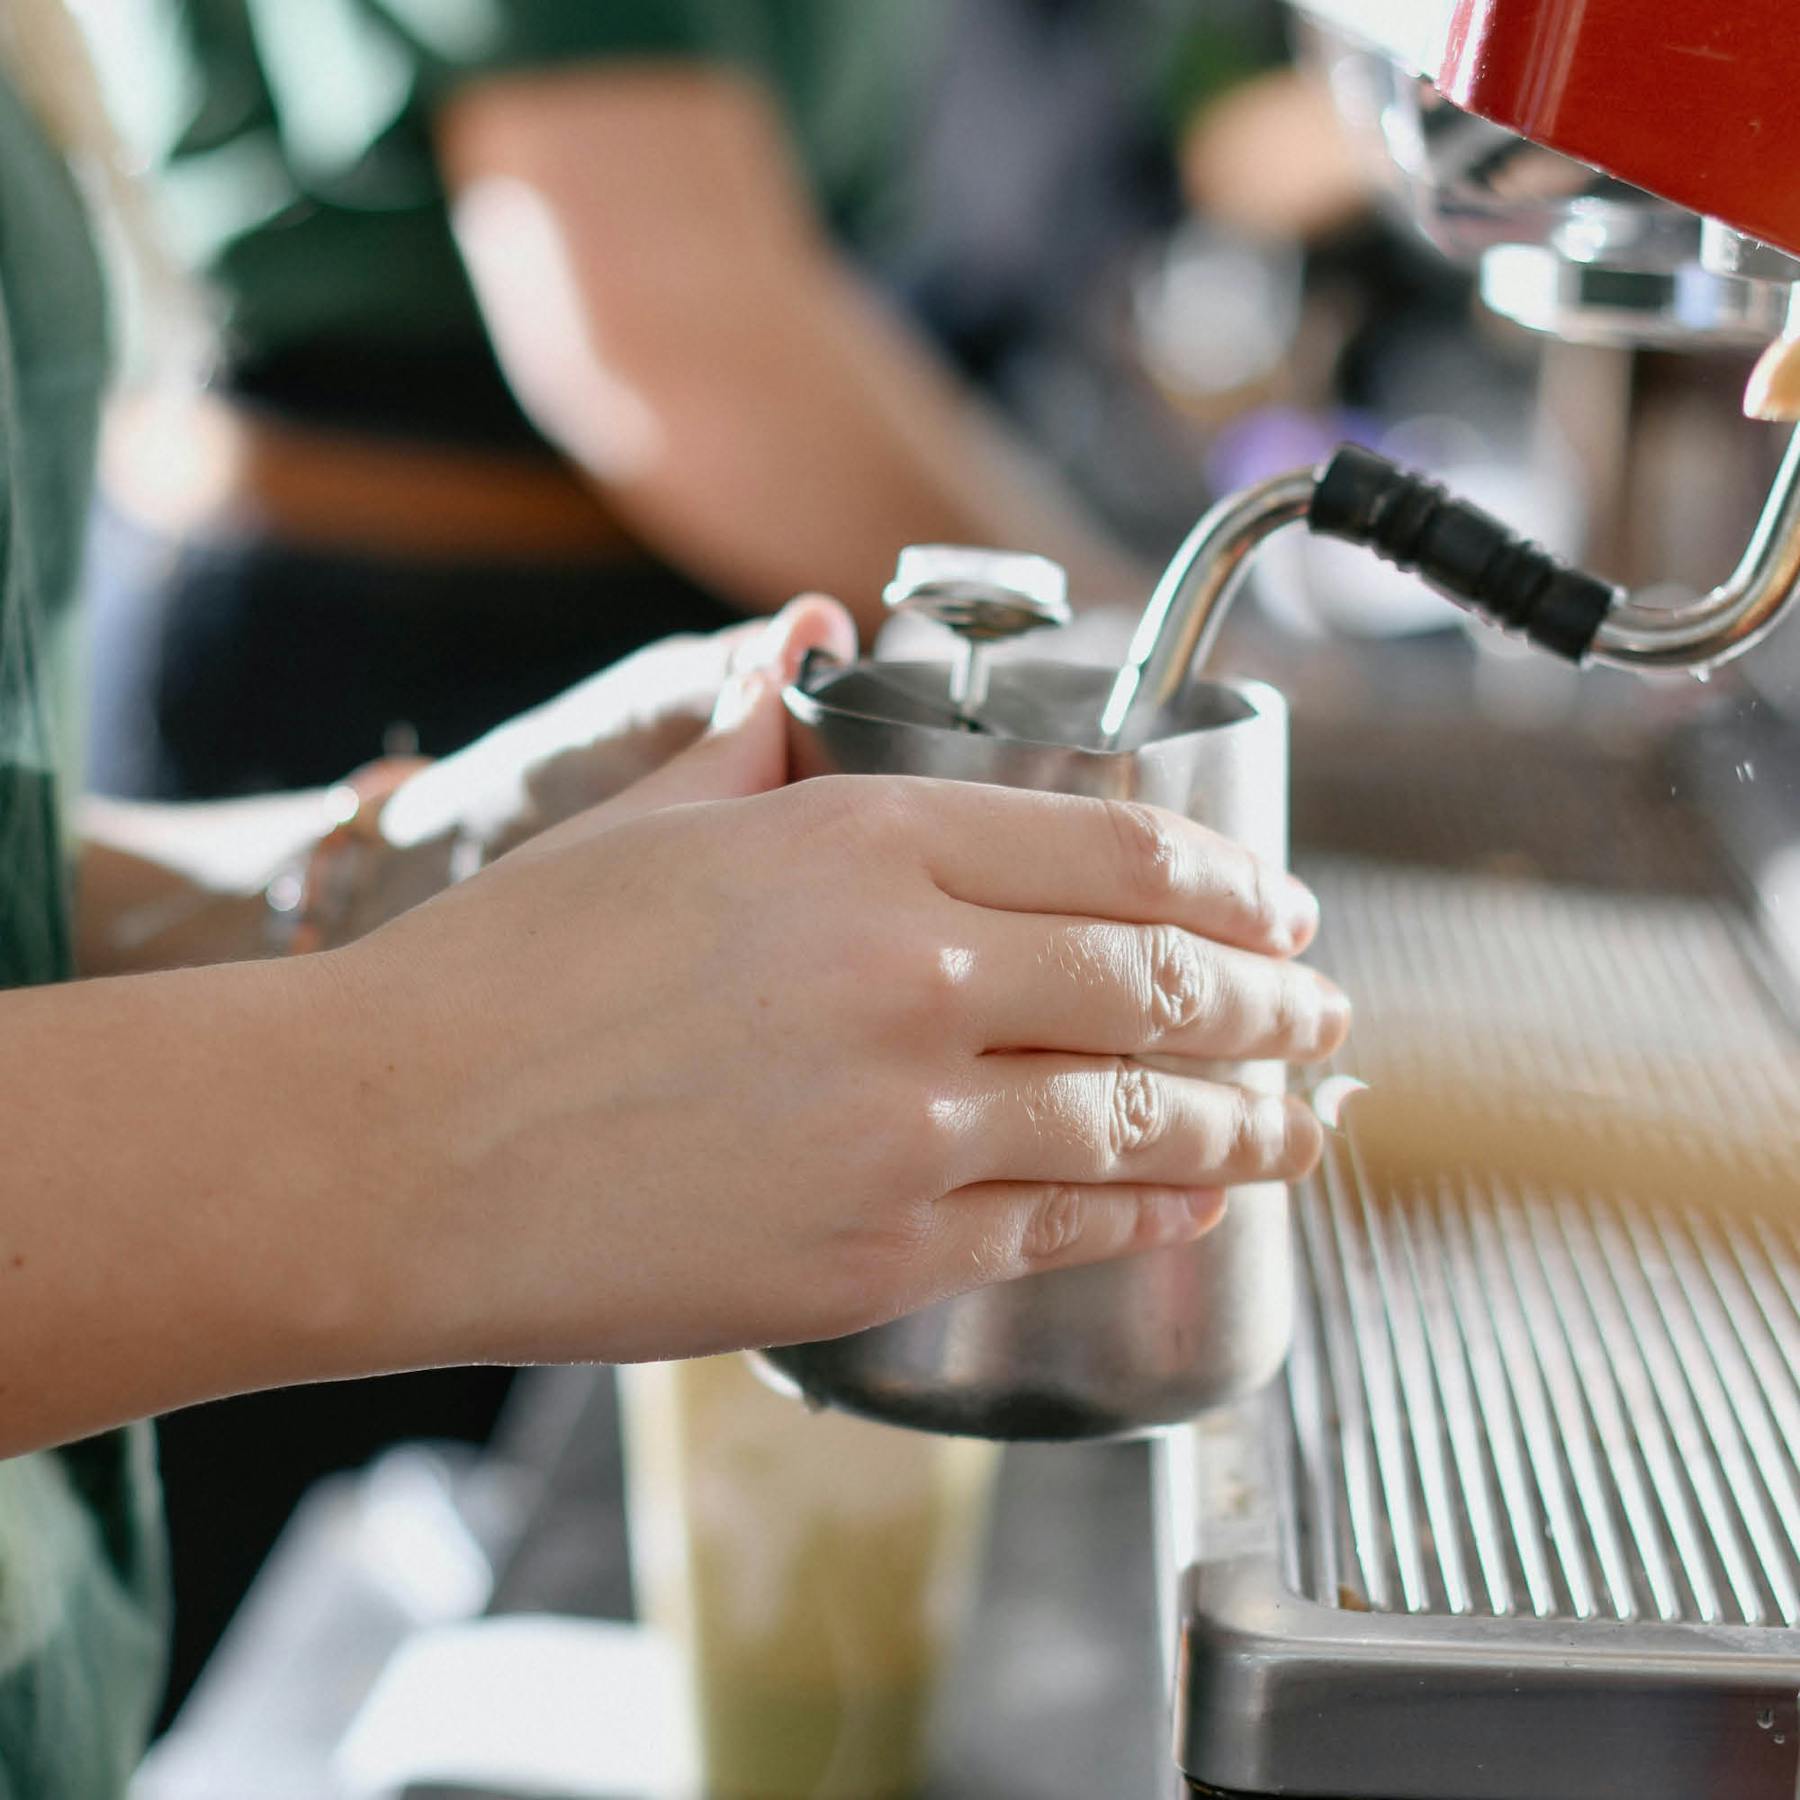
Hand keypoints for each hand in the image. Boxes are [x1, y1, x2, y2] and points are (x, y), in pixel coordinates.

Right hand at [339, 633, 1347, 1371]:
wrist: (389, 1149)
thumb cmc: (504, 974)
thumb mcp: (647, 819)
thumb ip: (762, 731)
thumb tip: (815, 646)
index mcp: (864, 841)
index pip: (1118, 853)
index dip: (1231, 888)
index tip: (1282, 913)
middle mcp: (913, 975)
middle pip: (1162, 987)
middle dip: (1272, 1007)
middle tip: (1323, 1017)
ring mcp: (907, 1127)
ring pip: (1142, 1120)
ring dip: (1249, 1124)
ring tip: (1302, 1122)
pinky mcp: (880, 1256)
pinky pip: (1061, 1228)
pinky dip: (1148, 1212)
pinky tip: (1192, 1203)